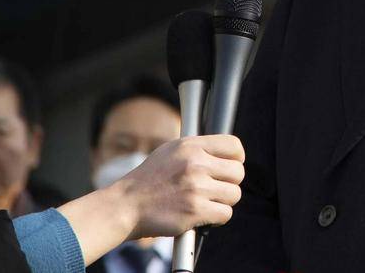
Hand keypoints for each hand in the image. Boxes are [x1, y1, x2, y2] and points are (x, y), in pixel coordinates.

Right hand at [113, 134, 245, 237]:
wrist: (125, 205)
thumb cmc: (148, 180)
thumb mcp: (170, 151)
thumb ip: (197, 149)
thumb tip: (225, 152)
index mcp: (190, 146)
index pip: (234, 146)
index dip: (237, 158)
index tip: (230, 167)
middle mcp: (195, 164)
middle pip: (238, 172)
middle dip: (229, 183)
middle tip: (215, 189)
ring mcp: (196, 187)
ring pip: (234, 194)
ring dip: (223, 202)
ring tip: (206, 202)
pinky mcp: (195, 210)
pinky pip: (225, 214)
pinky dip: (217, 218)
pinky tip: (203, 215)